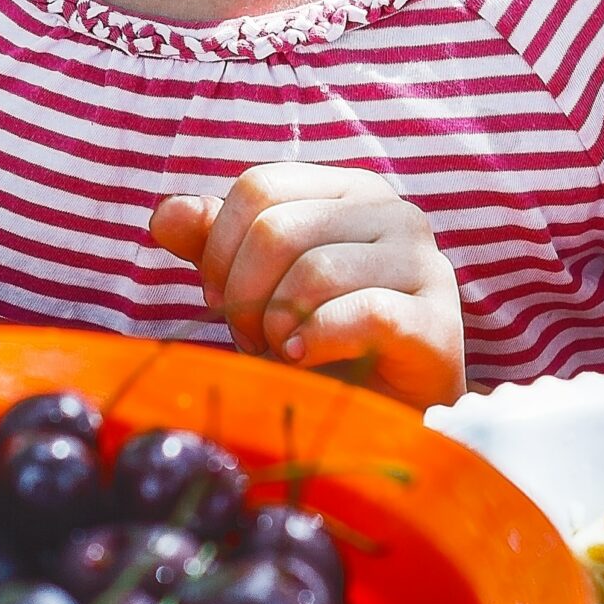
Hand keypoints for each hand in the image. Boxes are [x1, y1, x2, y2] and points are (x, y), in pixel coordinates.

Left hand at [149, 164, 465, 407]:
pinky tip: (302, 360)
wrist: (387, 418)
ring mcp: (423, 264)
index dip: (220, 247)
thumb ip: (213, 244)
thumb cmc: (318, 344)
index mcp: (347, 190)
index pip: (259, 186)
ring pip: (316, 271)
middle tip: (250, 338)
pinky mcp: (437, 321)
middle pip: (278, 229)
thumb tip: (165, 214)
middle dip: (244, 295)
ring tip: (280, 353)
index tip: (219, 299)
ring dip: (277, 326)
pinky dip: (316, 341)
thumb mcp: (256, 287)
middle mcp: (393, 212)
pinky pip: (364, 313)